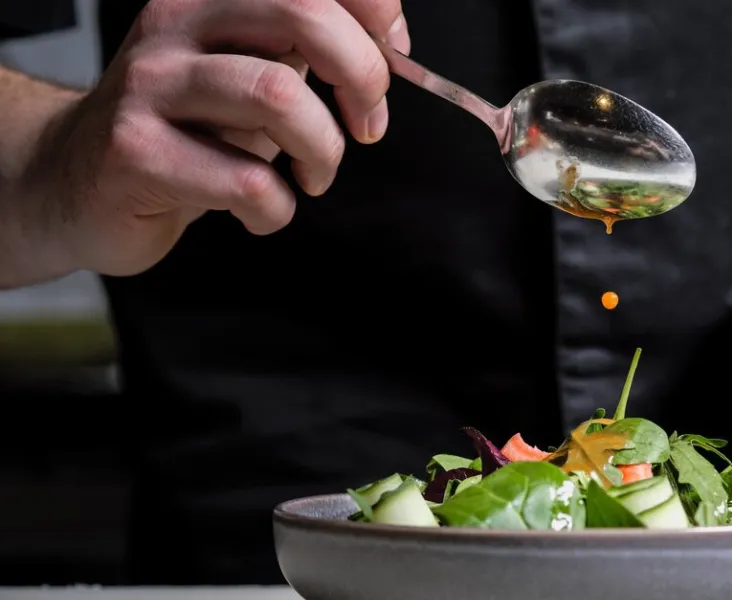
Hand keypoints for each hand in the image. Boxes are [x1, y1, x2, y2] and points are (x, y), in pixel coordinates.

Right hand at [26, 0, 409, 276]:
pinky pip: (248, 182)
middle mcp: (175, 25)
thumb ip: (305, 48)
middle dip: (363, 78)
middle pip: (303, 16)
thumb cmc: (184, 129)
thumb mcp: (248, 70)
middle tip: (366, 126)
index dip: (372, 10)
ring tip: (313, 174)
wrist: (74, 181)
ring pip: (281, 98)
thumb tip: (387, 43)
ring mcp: (150, 86)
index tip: (393, 55)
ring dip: (324, 151)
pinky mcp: (135, 152)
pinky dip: (277, 209)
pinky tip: (260, 210)